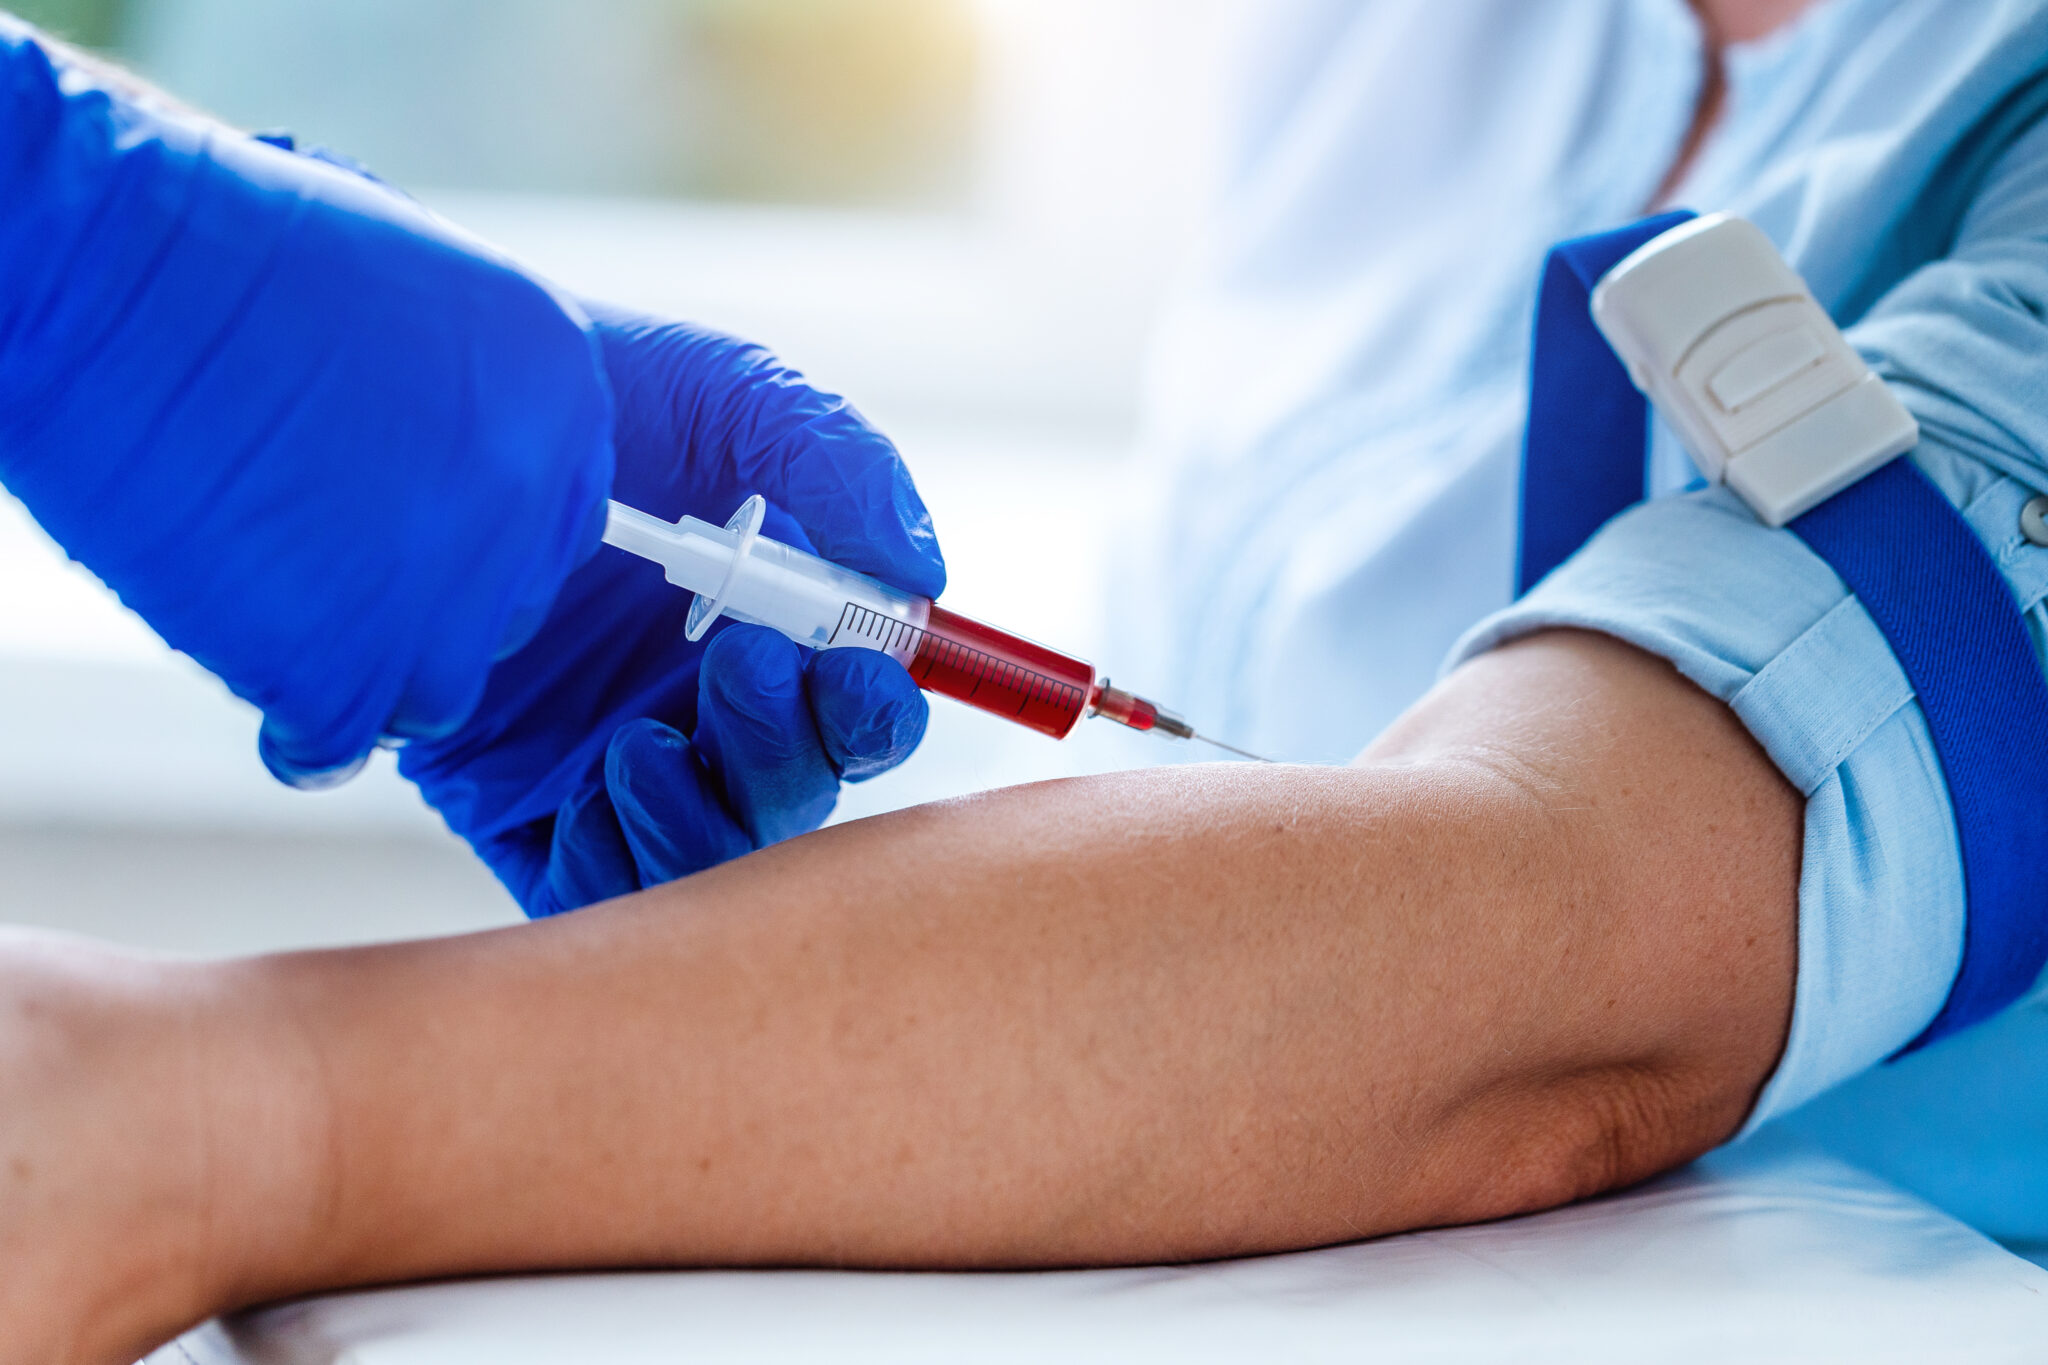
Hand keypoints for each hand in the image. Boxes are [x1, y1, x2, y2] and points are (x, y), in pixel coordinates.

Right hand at [0, 34, 613, 785]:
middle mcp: (527, 497)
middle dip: (428, 606)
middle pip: (506, 612)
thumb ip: (463, 400)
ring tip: (284, 617)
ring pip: (436, 694)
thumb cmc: (222, 251)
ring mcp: (443, 592)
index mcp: (559, 395)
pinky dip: (295, 730)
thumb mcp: (409, 298)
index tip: (419, 537)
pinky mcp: (346, 666)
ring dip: (368, 675)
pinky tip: (252, 669)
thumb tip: (448, 475)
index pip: (559, 521)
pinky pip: (336, 745)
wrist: (104, 262)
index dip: (485, 540)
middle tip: (334, 572)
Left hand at [400, 305, 944, 916]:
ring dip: (709, 810)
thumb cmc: (579, 394)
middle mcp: (701, 708)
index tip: (862, 672)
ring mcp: (614, 768)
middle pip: (795, 791)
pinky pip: (598, 887)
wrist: (409, 418)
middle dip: (790, 748)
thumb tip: (922, 574)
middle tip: (741, 664)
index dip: (877, 711)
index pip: (856, 707)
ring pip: (710, 853)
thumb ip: (842, 464)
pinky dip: (622, 857)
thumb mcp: (724, 396)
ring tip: (644, 735)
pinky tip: (598, 776)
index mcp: (766, 627)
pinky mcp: (524, 812)